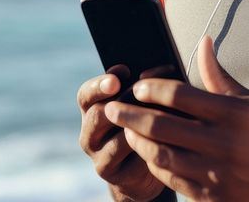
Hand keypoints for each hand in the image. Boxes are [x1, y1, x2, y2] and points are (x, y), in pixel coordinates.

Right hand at [77, 66, 166, 201]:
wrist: (143, 165)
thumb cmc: (143, 122)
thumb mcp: (137, 101)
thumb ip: (138, 85)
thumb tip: (148, 73)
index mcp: (91, 108)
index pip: (85, 94)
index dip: (98, 86)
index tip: (116, 80)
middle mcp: (89, 133)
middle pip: (97, 116)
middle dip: (121, 104)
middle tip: (141, 97)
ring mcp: (98, 157)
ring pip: (116, 141)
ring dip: (140, 129)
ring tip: (160, 118)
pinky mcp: (113, 176)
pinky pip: (131, 162)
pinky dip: (148, 149)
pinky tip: (163, 141)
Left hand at [104, 37, 248, 201]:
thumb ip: (219, 74)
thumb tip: (203, 41)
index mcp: (229, 113)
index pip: (179, 94)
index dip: (152, 88)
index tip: (137, 85)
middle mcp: (220, 143)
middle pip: (162, 126)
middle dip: (130, 115)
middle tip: (113, 107)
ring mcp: (214, 173)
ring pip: (161, 156)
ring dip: (138, 142)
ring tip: (127, 131)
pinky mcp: (211, 197)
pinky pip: (172, 181)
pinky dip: (155, 166)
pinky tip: (148, 154)